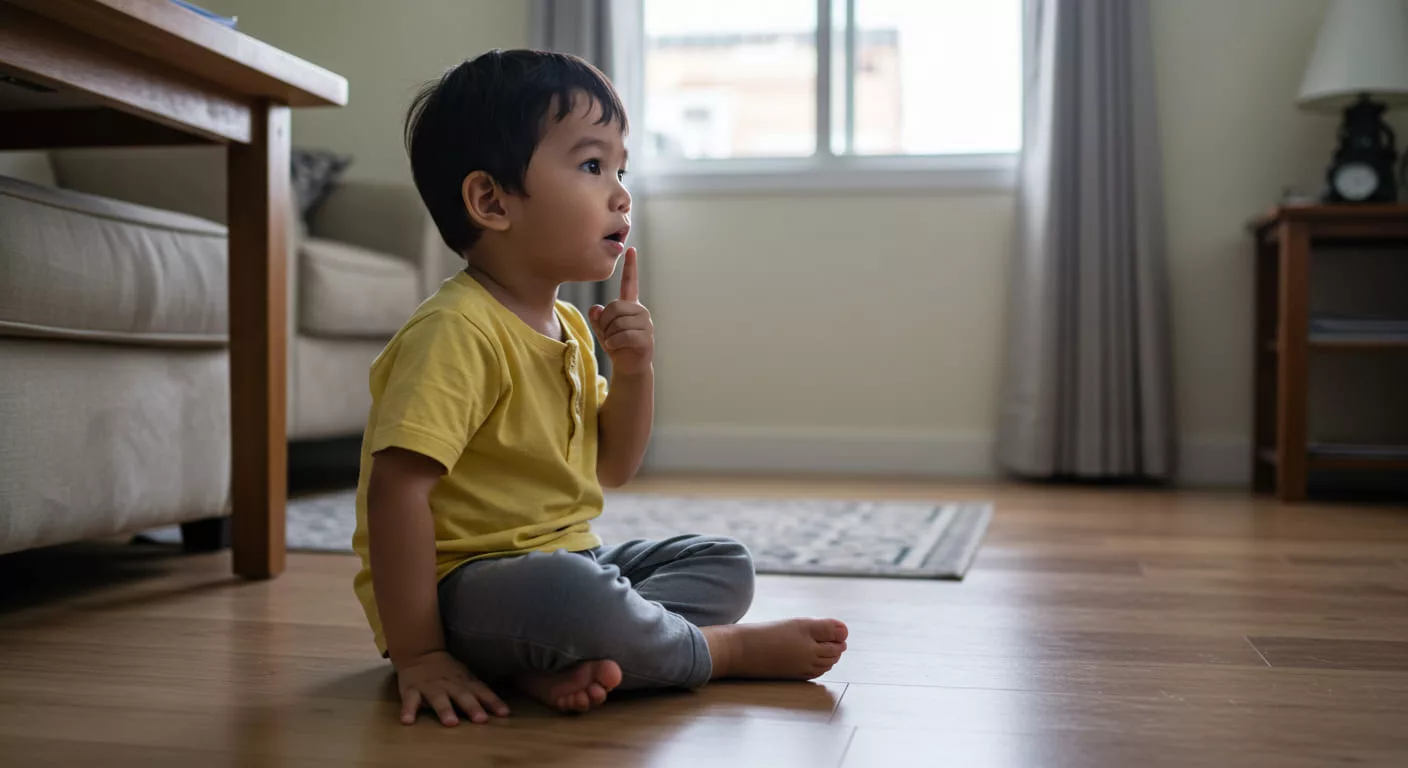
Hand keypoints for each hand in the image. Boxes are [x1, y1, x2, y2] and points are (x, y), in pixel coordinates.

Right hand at [393, 650, 508, 725]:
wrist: (420, 653)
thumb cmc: (448, 672)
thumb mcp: (466, 677)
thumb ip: (480, 692)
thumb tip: (504, 711)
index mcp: (464, 681)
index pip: (481, 691)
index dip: (493, 701)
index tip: (504, 713)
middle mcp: (449, 684)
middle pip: (462, 695)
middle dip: (472, 707)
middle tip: (481, 720)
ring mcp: (430, 687)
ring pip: (438, 698)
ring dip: (445, 710)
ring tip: (451, 723)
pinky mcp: (411, 690)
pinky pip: (410, 701)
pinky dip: (408, 710)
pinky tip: (408, 721)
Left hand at [589, 247, 653, 375]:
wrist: (629, 366)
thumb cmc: (617, 345)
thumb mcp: (602, 330)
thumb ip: (597, 318)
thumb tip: (596, 308)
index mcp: (630, 305)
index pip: (630, 283)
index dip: (630, 267)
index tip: (631, 249)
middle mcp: (640, 311)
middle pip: (614, 306)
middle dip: (604, 322)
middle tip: (606, 334)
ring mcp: (646, 324)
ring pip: (618, 322)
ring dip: (609, 334)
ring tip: (614, 341)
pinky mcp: (647, 338)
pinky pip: (624, 335)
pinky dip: (614, 342)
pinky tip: (614, 347)